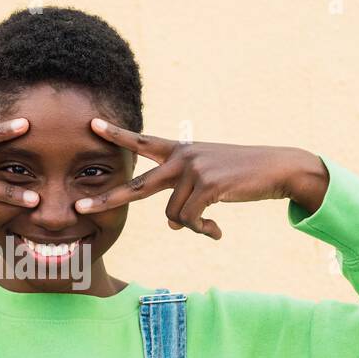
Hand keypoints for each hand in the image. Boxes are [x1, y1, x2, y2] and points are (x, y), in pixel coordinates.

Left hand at [73, 118, 328, 238]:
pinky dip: (202, 231)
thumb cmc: (243, 175)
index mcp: (181, 150)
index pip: (143, 141)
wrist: (278, 169)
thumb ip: (185, 197)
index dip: (117, 135)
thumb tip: (172, 224)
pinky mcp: (207, 185)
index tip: (92, 125)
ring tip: (211, 226)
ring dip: (192, 226)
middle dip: (108, 199)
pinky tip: (217, 232)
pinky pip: (190, 221)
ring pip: (173, 214)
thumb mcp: (209, 182)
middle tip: (80, 208)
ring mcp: (193, 169)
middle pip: (137, 185)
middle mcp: (182, 157)